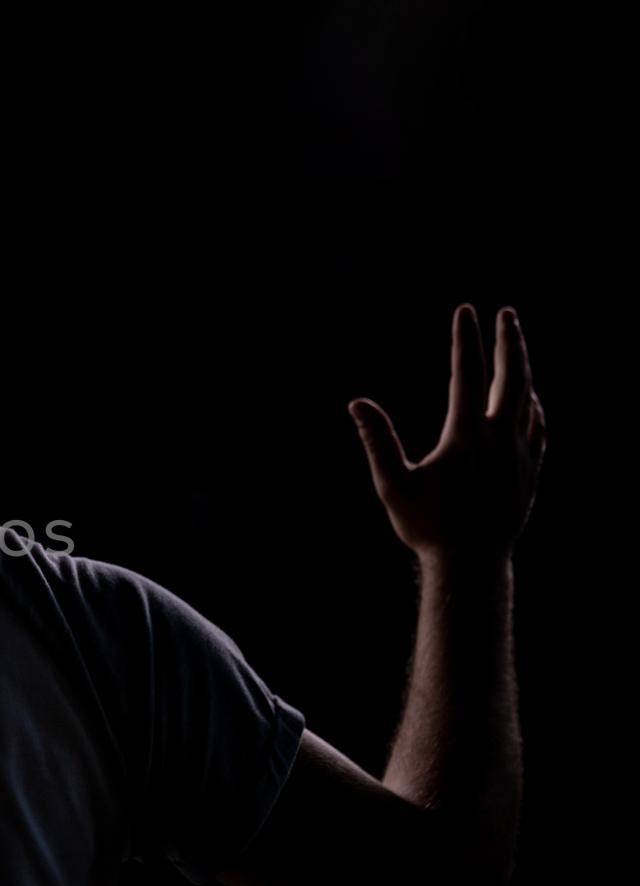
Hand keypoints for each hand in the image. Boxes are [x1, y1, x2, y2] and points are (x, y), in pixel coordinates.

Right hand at [350, 304, 545, 562]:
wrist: (471, 565)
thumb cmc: (427, 527)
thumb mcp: (393, 485)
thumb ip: (377, 440)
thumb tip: (357, 403)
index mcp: (466, 437)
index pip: (467, 374)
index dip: (465, 339)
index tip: (464, 311)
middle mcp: (500, 440)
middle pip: (513, 377)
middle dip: (510, 341)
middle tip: (506, 313)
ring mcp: (521, 455)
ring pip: (529, 399)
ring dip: (522, 369)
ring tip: (515, 349)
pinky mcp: (530, 472)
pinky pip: (538, 427)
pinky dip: (532, 405)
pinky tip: (527, 401)